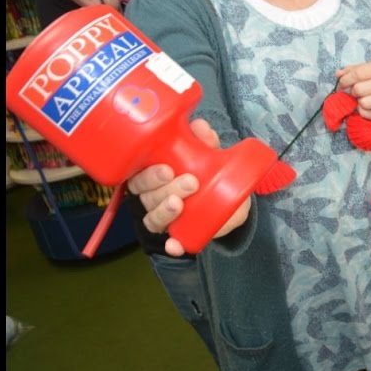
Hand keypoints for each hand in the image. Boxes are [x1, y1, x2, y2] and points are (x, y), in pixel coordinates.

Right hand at [126, 118, 250, 256]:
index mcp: (155, 178)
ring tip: (180, 204)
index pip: (138, 177)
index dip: (147, 175)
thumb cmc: (210, 173)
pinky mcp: (180, 235)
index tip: (167, 169)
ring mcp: (165, 218)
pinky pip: (171, 243)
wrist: (233, 202)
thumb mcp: (209, 155)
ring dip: (165, 211)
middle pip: (146, 197)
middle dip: (163, 189)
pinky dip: (173, 244)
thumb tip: (199, 125)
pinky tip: (176, 245)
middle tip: (189, 182)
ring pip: (154, 217)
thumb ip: (205, 141)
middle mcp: (154, 198)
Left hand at [336, 60, 370, 121]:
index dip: (345, 81)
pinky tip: (366, 109)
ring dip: (359, 104)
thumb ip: (354, 70)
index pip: (357, 74)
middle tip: (355, 94)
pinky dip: (364, 113)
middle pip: (358, 89)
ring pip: (364, 103)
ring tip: (362, 100)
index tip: (341, 85)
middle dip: (353, 93)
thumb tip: (338, 74)